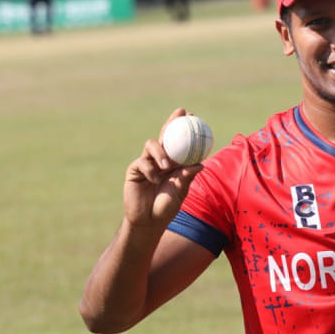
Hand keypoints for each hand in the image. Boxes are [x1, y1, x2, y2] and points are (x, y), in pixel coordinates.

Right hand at [122, 108, 202, 228]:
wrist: (149, 220)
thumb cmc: (167, 206)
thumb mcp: (180, 190)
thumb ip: (187, 176)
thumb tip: (200, 164)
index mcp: (174, 162)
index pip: (180, 141)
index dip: (185, 128)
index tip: (193, 116)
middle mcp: (160, 159)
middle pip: (165, 135)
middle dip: (172, 121)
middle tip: (180, 113)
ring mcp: (147, 163)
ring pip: (152, 145)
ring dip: (161, 153)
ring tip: (167, 166)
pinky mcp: (135, 170)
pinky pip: (142, 162)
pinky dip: (150, 171)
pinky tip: (154, 179)